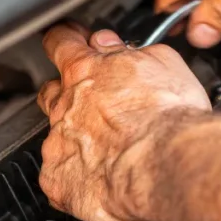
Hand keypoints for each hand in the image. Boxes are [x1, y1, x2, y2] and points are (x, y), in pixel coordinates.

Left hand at [36, 24, 211, 220]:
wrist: (167, 167)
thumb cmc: (169, 119)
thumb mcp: (163, 63)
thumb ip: (132, 52)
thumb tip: (118, 46)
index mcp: (86, 71)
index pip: (60, 43)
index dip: (64, 39)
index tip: (68, 39)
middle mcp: (65, 107)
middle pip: (51, 92)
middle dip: (67, 94)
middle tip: (94, 102)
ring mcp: (57, 145)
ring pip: (56, 137)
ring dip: (78, 140)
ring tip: (110, 150)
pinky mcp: (58, 181)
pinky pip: (59, 176)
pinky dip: (77, 177)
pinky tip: (102, 180)